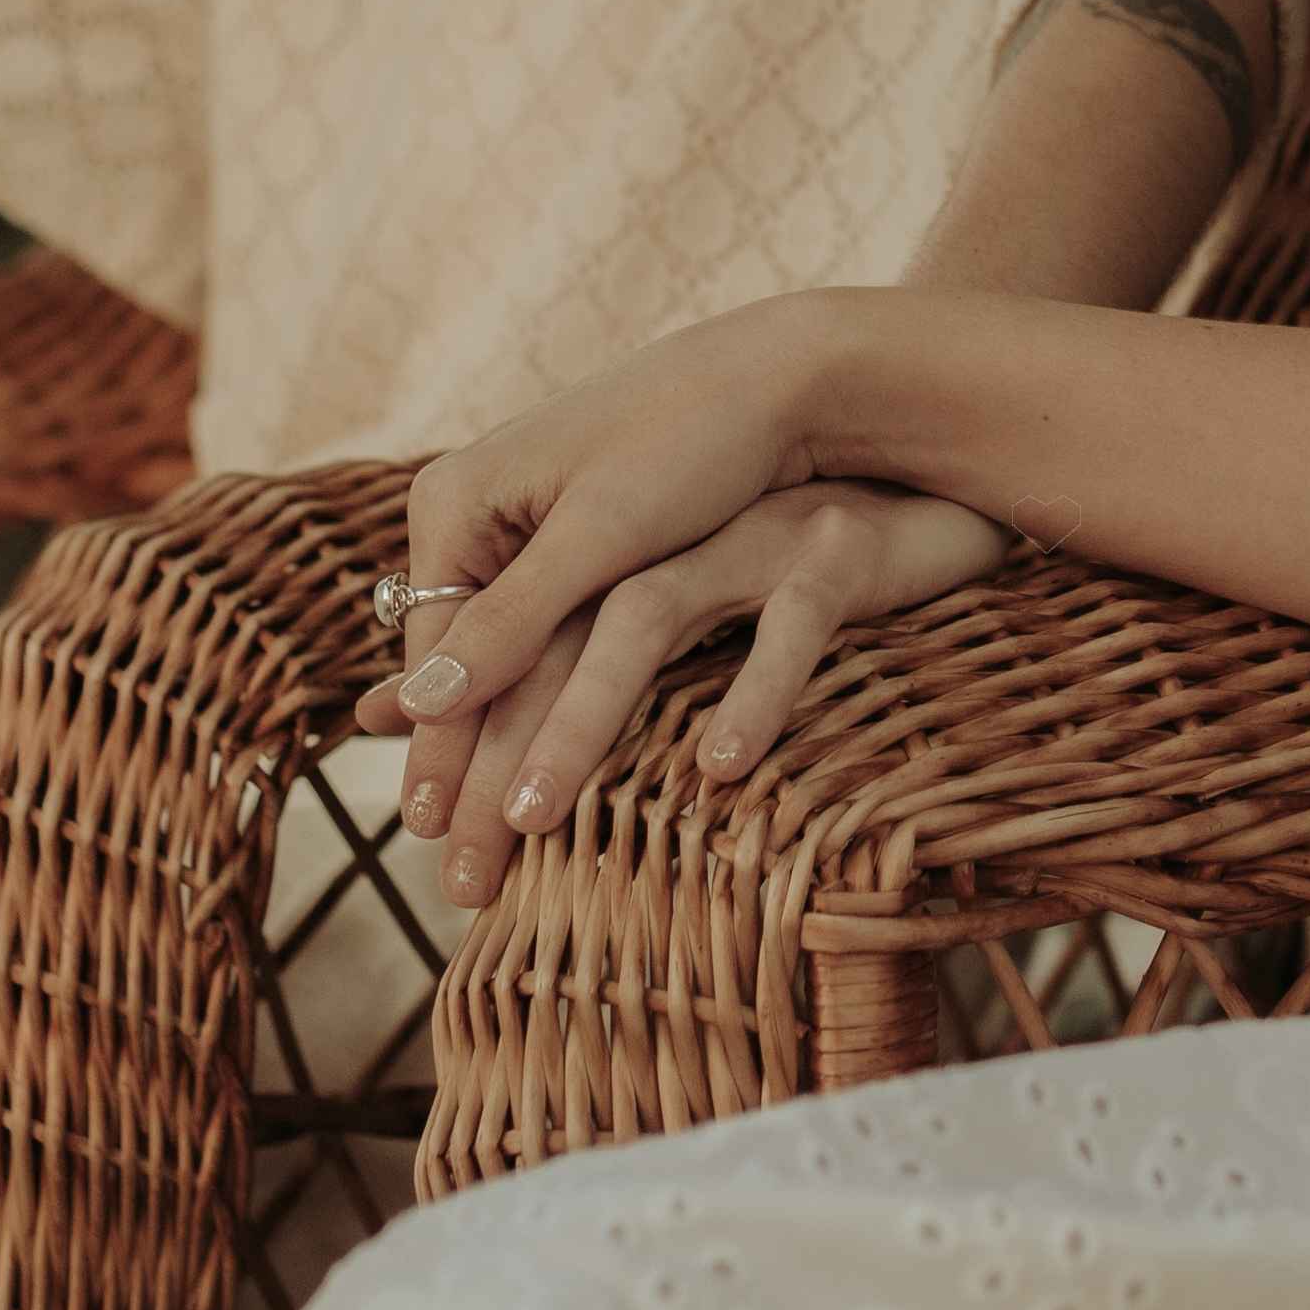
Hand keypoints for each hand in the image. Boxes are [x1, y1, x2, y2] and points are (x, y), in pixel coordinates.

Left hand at [363, 482, 1009, 903]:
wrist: (900, 431)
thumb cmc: (774, 536)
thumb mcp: (653, 593)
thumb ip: (539, 646)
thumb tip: (408, 715)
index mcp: (610, 538)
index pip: (506, 641)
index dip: (457, 736)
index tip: (426, 839)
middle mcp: (662, 530)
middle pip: (548, 648)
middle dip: (492, 764)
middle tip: (461, 879)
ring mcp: (746, 538)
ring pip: (639, 629)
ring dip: (578, 724)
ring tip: (534, 820)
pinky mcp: (834, 551)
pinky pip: (788, 627)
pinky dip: (750, 696)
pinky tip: (718, 768)